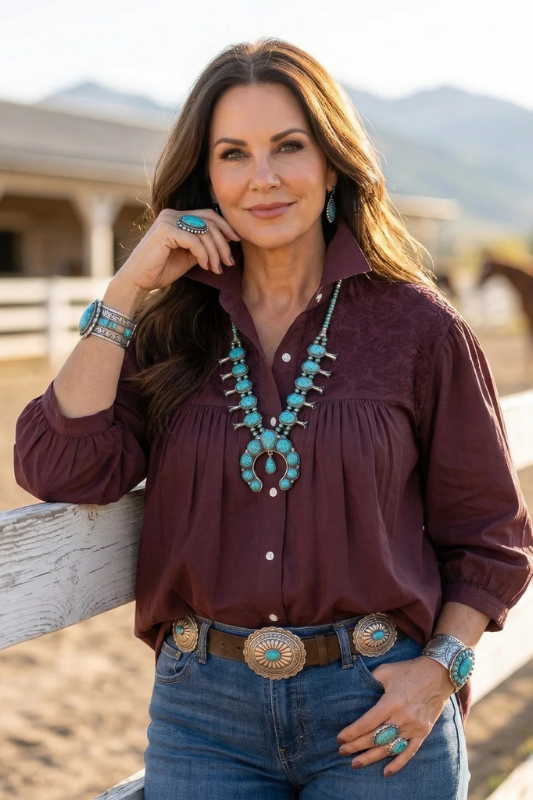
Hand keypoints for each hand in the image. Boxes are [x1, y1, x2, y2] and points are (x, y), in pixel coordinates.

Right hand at [115, 208, 240, 292]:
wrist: (137, 280)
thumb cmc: (160, 270)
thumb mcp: (188, 256)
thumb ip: (203, 246)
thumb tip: (226, 241)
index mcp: (176, 216)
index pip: (207, 215)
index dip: (225, 226)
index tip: (236, 241)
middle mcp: (172, 214)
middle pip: (209, 221)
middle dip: (223, 242)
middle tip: (229, 261)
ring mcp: (168, 220)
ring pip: (204, 231)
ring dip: (215, 253)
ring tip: (217, 269)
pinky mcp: (166, 231)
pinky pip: (195, 241)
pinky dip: (204, 254)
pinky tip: (205, 266)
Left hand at [336, 655, 454, 777]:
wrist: (438, 674)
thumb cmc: (409, 670)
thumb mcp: (386, 671)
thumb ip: (370, 680)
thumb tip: (355, 688)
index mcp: (391, 702)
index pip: (366, 723)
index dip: (351, 733)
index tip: (339, 739)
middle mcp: (402, 718)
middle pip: (374, 738)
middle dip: (355, 746)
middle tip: (341, 752)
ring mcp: (413, 727)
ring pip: (389, 748)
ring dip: (371, 758)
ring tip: (356, 764)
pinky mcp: (423, 732)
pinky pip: (409, 752)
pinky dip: (398, 764)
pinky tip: (386, 772)